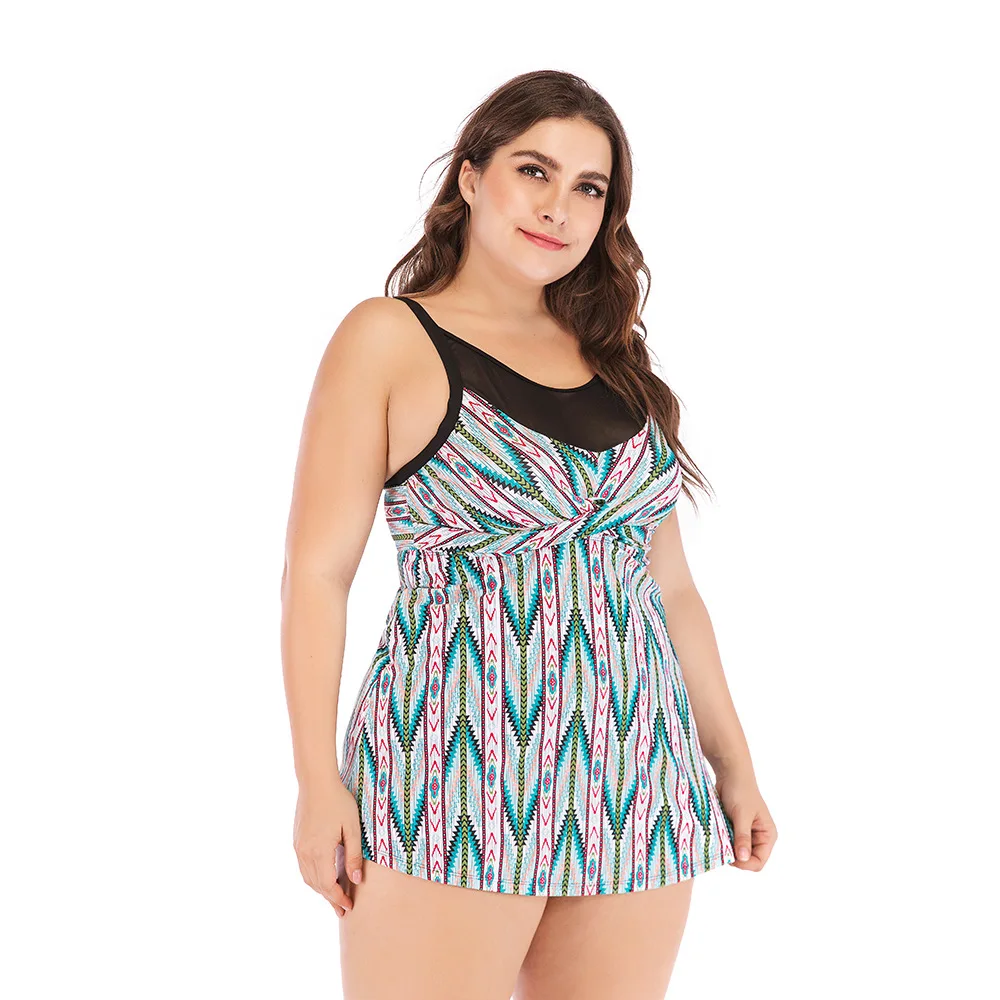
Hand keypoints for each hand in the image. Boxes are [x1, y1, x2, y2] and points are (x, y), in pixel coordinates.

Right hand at [293, 781, 365, 916]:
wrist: (316, 782)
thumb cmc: (338, 802)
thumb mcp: (352, 828)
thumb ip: (354, 856)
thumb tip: (356, 881)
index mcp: (320, 851)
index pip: (328, 885)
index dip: (338, 899)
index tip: (349, 907)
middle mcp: (305, 852)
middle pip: (317, 885)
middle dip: (330, 899)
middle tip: (343, 910)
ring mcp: (299, 847)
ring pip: (308, 877)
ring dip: (320, 890)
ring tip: (333, 897)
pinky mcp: (297, 840)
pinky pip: (303, 867)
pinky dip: (313, 877)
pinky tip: (323, 877)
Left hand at [715, 768, 776, 871]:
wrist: (730, 774)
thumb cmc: (740, 791)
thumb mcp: (742, 815)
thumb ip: (742, 837)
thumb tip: (743, 858)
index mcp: (767, 835)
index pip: (759, 862)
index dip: (744, 864)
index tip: (729, 857)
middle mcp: (759, 837)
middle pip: (747, 860)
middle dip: (735, 856)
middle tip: (722, 846)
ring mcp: (746, 834)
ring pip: (736, 852)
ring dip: (727, 848)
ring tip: (719, 838)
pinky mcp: (735, 829)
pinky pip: (729, 843)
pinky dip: (723, 841)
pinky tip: (717, 834)